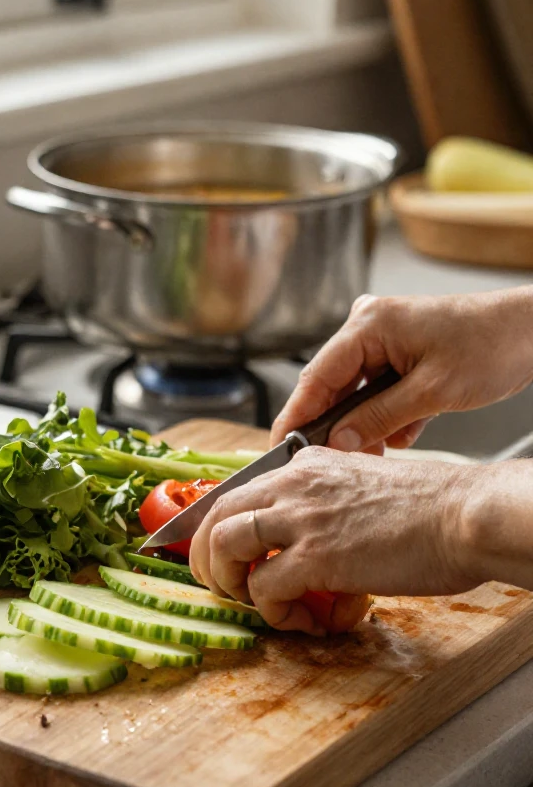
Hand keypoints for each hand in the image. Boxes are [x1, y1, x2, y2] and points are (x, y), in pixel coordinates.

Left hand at [189, 447, 484, 633]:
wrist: (465, 516)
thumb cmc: (432, 507)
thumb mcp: (365, 483)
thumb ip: (328, 500)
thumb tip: (310, 537)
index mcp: (307, 464)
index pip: (239, 488)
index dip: (218, 524)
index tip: (217, 551)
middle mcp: (295, 484)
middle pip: (216, 513)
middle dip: (205, 554)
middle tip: (218, 583)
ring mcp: (301, 518)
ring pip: (224, 544)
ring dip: (229, 582)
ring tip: (254, 603)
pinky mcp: (316, 557)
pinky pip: (264, 588)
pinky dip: (274, 612)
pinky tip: (302, 620)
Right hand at [270, 289, 532, 454]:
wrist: (530, 331)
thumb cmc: (490, 346)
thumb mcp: (432, 392)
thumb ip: (378, 418)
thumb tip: (338, 441)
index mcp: (368, 324)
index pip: (316, 376)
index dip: (296, 415)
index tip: (280, 447)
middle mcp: (369, 326)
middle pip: (333, 384)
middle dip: (338, 425)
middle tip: (335, 462)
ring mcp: (384, 337)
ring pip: (356, 391)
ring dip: (369, 422)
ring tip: (387, 444)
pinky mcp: (399, 351)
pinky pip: (377, 389)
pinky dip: (388, 413)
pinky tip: (407, 428)